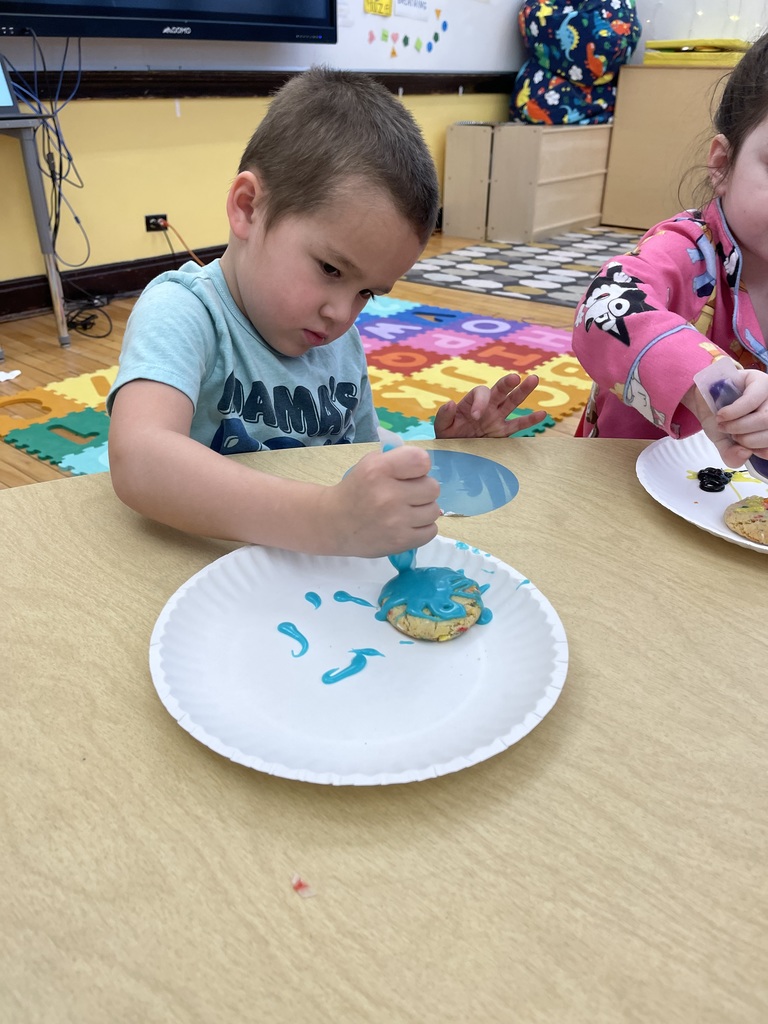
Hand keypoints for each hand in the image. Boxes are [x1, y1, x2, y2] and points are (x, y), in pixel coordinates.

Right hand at [325, 445, 439, 556]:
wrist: (334, 524)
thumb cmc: (356, 490)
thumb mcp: (369, 464)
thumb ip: (398, 460)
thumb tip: (426, 466)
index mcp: (378, 470)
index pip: (422, 460)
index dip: (420, 467)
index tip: (410, 473)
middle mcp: (388, 495)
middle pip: (433, 487)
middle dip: (423, 490)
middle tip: (407, 495)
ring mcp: (395, 521)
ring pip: (434, 510)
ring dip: (423, 510)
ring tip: (407, 511)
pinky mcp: (400, 541)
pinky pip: (431, 531)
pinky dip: (423, 528)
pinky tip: (408, 525)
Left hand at [433, 372, 546, 438]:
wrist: (454, 452)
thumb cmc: (447, 436)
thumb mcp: (441, 426)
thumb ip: (444, 415)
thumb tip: (451, 402)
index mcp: (471, 402)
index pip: (480, 394)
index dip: (480, 402)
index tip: (475, 416)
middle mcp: (487, 406)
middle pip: (500, 390)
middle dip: (507, 384)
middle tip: (514, 377)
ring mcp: (497, 417)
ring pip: (512, 401)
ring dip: (523, 391)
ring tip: (534, 379)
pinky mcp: (503, 432)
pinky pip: (518, 425)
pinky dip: (530, 420)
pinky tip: (542, 414)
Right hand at [685, 370, 767, 465]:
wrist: (702, 399)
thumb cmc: (718, 419)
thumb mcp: (724, 442)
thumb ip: (733, 455)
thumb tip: (744, 453)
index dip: (762, 450)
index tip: (745, 449)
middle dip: (746, 439)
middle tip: (730, 435)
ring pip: (765, 418)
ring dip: (739, 426)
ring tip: (724, 425)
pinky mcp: (758, 380)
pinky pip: (751, 401)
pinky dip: (734, 412)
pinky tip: (722, 415)